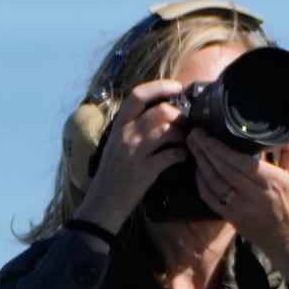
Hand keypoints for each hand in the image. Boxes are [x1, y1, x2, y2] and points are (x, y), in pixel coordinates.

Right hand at [71, 80, 194, 234]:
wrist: (104, 201)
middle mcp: (125, 135)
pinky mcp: (145, 170)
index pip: (136, 96)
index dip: (159, 87)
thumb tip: (161, 114)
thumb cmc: (114, 172)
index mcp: (118, 126)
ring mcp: (134, 152)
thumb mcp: (118, 144)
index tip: (177, 86)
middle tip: (185, 125)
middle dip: (179, 116)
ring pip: (167, 131)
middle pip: (160, 112)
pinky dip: (182, 154)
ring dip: (183, 135)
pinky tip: (183, 156)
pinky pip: (172, 155)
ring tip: (184, 141)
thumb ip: (134, 128)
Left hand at [187, 130, 288, 273]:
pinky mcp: (231, 217)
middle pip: (223, 168)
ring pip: (214, 181)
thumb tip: (288, 134)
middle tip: (194, 134)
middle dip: (206, 149)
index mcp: (272, 181)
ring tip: (192, 146)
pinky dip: (200, 182)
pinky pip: (210, 197)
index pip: (240, 162)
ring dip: (200, 162)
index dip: (221, 148)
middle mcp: (254, 193)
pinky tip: (197, 169)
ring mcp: (240, 206)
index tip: (209, 135)